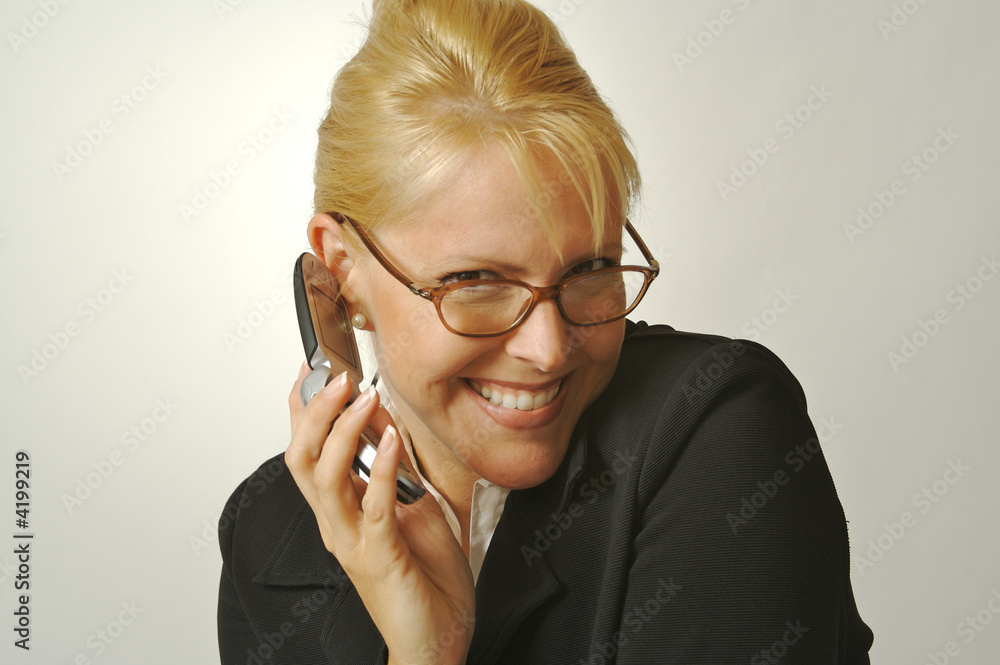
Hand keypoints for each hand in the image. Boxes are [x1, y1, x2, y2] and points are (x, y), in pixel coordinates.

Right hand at [285, 365, 474, 664]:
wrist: (436, 636)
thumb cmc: (424, 576)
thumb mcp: (410, 506)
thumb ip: (392, 468)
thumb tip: (386, 423)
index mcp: (338, 510)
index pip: (306, 450)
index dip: (304, 408)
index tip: (315, 367)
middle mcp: (335, 523)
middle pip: (301, 458)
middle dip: (315, 412)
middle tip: (337, 376)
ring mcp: (351, 541)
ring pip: (324, 478)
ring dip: (344, 433)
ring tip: (363, 398)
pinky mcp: (377, 556)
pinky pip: (372, 507)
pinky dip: (382, 469)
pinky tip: (395, 439)